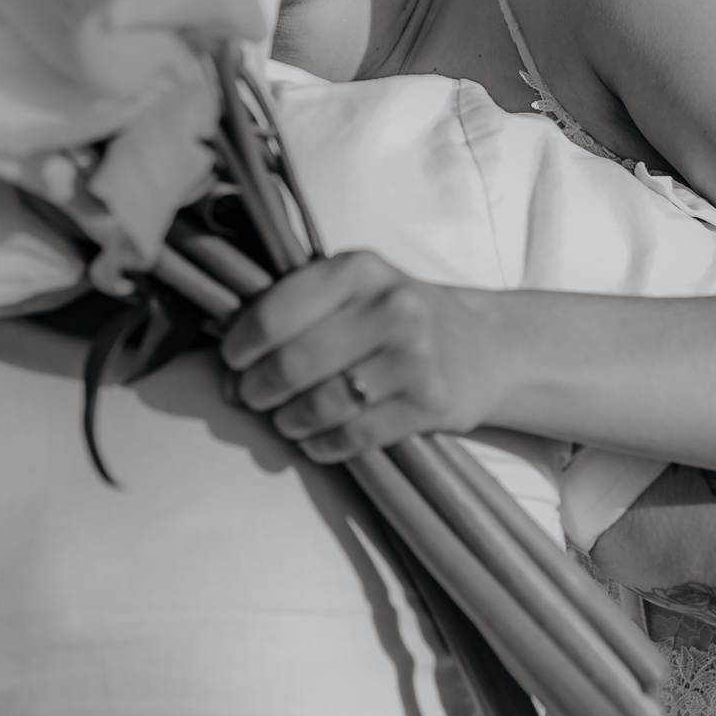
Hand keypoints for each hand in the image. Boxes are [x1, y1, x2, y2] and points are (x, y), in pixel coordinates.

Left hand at [218, 250, 498, 460]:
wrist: (486, 344)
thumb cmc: (398, 316)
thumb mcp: (355, 287)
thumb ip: (297, 306)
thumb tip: (229, 360)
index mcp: (358, 270)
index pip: (275, 314)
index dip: (240, 348)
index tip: (233, 363)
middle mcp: (391, 307)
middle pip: (292, 365)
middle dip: (257, 390)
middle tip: (250, 398)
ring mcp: (415, 357)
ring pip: (321, 406)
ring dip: (289, 422)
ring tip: (285, 420)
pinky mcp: (432, 403)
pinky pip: (355, 437)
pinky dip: (323, 446)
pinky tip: (316, 441)